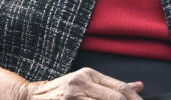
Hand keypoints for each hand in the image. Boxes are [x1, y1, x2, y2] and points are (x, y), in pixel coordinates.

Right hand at [21, 67, 143, 99]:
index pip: (120, 88)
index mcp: (89, 74)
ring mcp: (73, 96)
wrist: (32, 97)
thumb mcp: (87, 82)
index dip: (135, 99)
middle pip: (115, 98)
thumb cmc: (62, 91)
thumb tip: (139, 86)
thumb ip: (111, 86)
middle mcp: (81, 82)